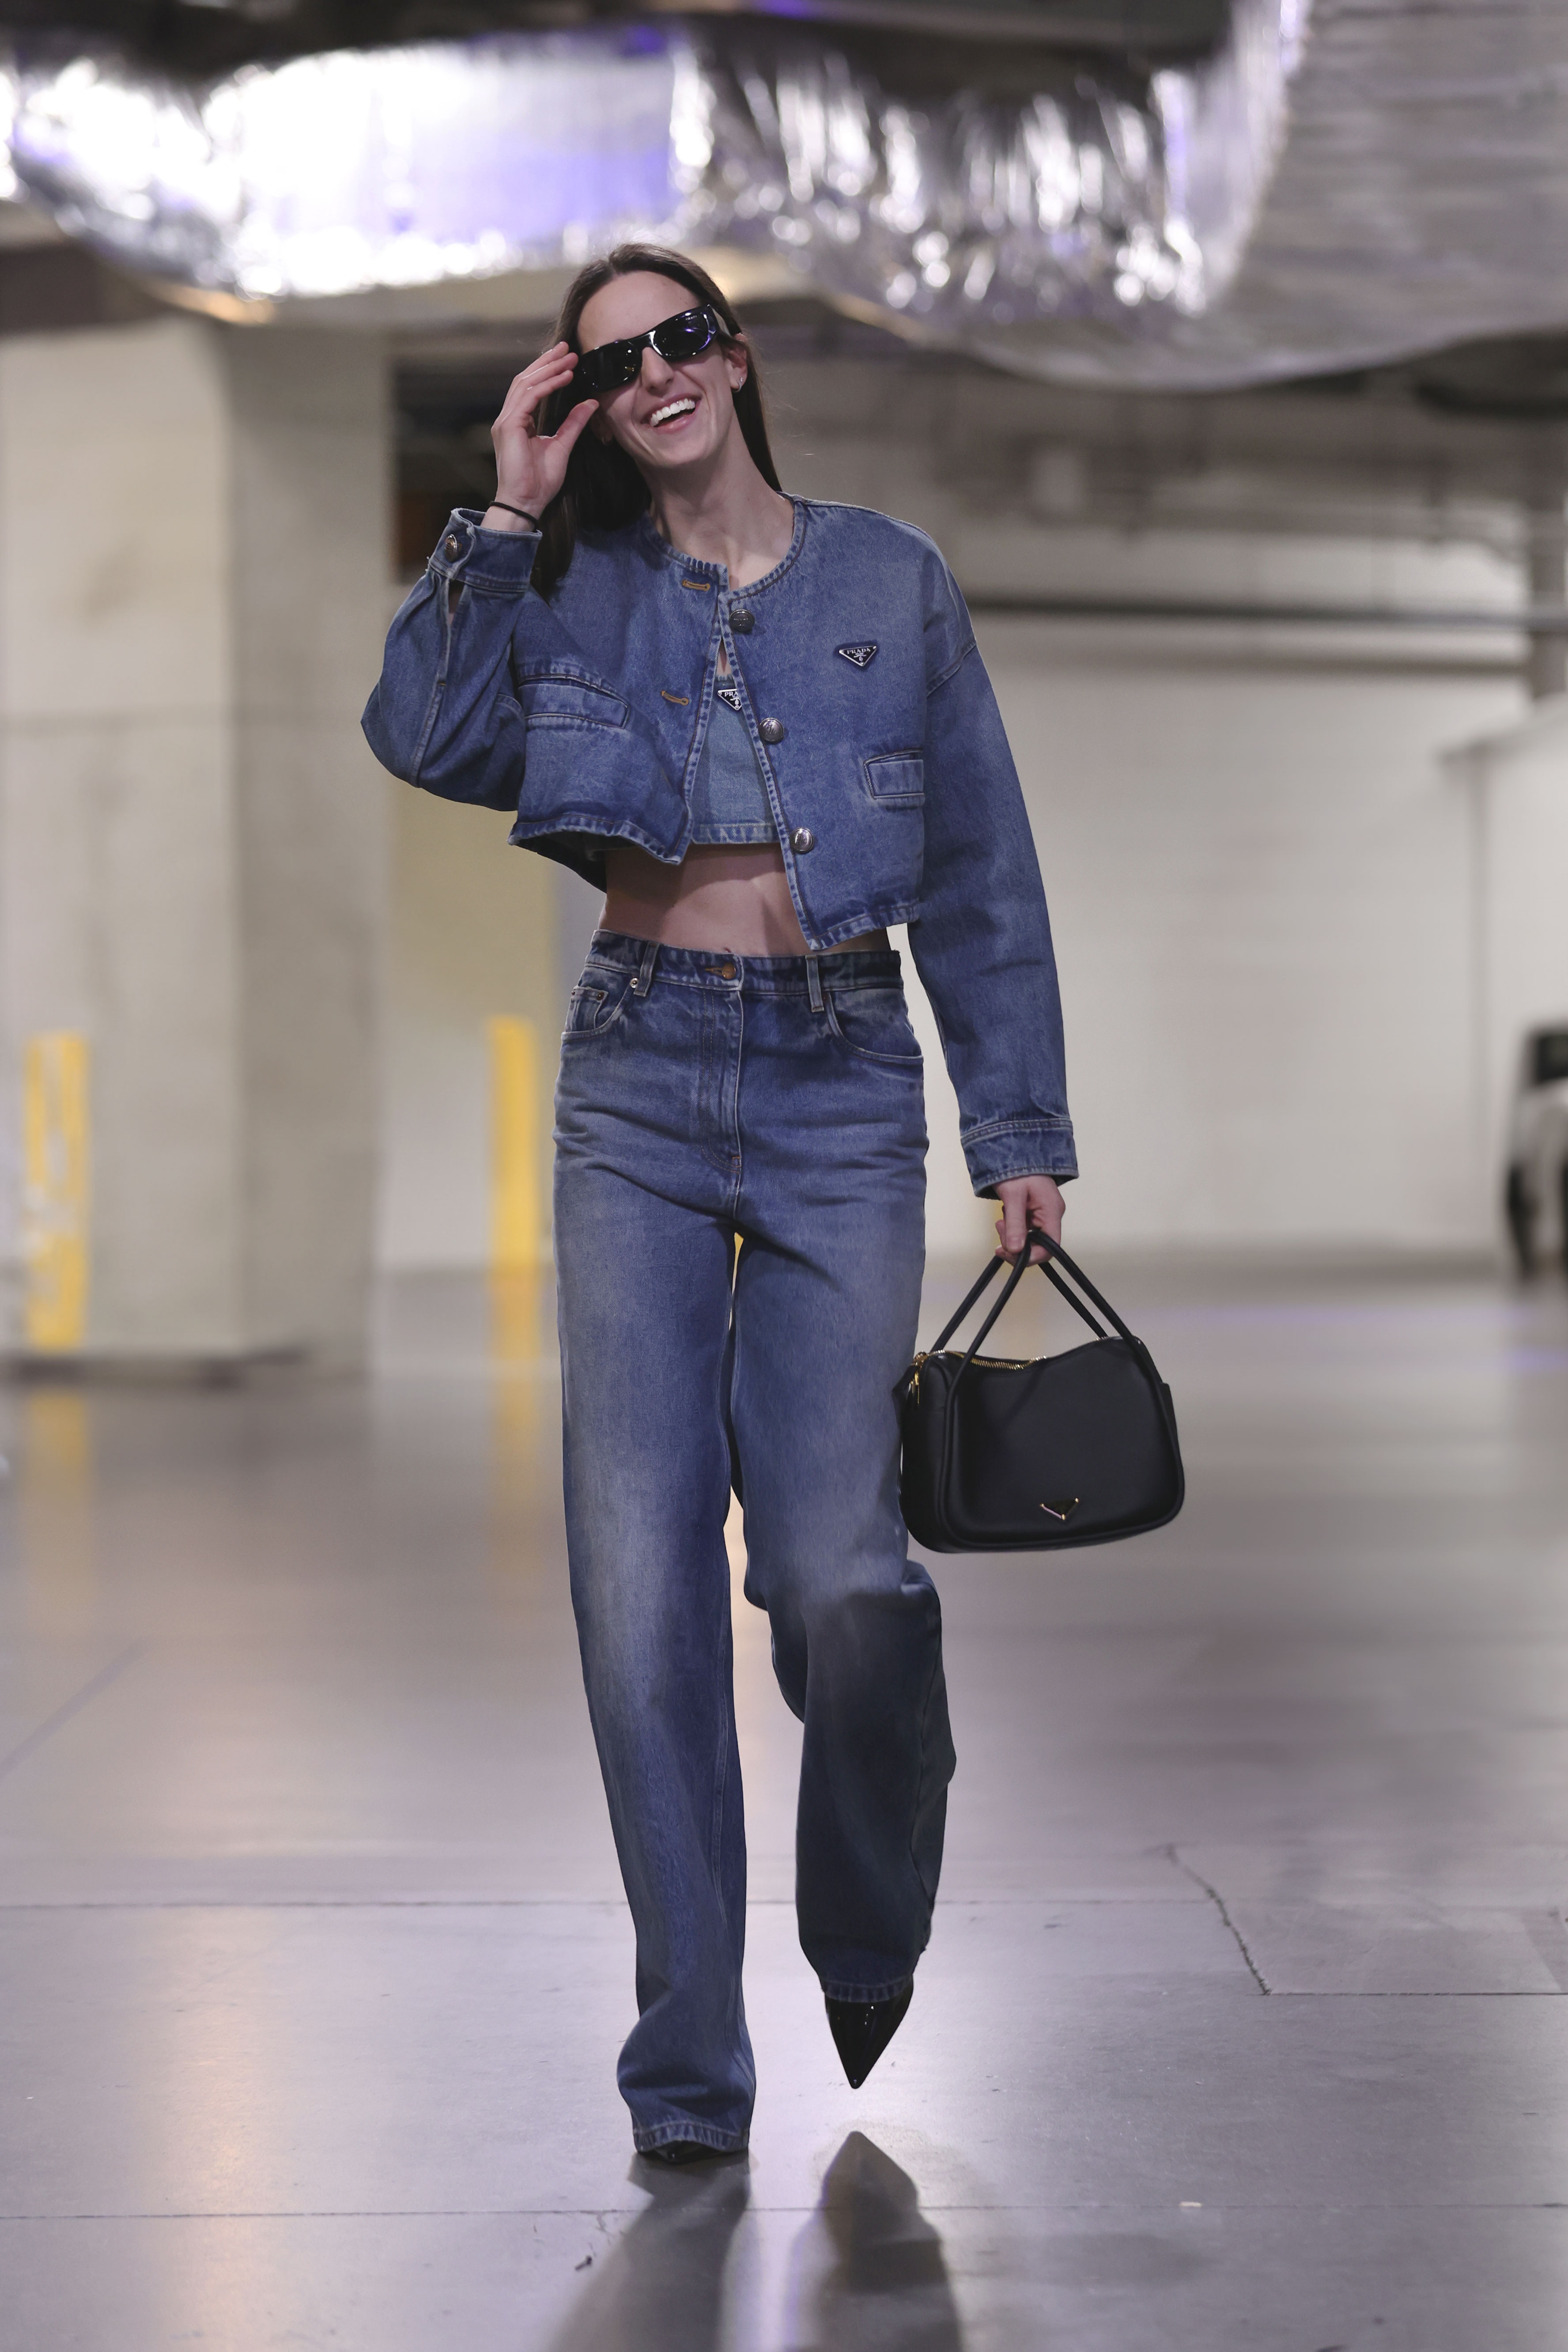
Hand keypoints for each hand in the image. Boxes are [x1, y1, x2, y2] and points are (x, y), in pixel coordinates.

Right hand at [488, 341, 597, 522]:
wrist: (525, 503)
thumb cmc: (539, 482)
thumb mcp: (562, 446)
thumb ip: (573, 423)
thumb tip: (590, 403)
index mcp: (518, 421)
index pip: (531, 387)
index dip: (548, 371)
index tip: (568, 360)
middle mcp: (508, 417)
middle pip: (526, 379)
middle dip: (547, 362)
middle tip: (567, 348)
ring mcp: (506, 421)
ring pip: (526, 383)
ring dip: (548, 368)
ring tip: (569, 358)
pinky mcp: (509, 426)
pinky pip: (529, 397)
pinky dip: (547, 385)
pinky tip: (564, 377)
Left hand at [995, 1175, 1062, 1262]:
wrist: (1015, 1150)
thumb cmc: (1017, 1167)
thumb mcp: (1013, 1196)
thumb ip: (1015, 1225)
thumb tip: (1015, 1250)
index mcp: (1052, 1211)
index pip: (1050, 1247)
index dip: (1031, 1256)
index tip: (1009, 1253)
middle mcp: (1051, 1215)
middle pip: (1038, 1245)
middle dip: (1016, 1244)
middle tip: (1000, 1229)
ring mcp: (1043, 1215)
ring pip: (1029, 1239)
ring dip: (1012, 1234)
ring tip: (1002, 1219)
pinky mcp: (1035, 1214)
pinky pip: (1025, 1230)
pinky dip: (1013, 1228)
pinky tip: (1006, 1216)